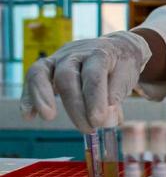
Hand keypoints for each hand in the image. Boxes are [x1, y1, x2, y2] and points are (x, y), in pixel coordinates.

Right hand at [20, 31, 151, 132]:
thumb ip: (116, 95)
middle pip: (67, 76)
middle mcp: (76, 53)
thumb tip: (105, 119)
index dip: (95, 99)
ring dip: (41, 96)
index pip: (94, 76)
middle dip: (75, 106)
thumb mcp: (127, 76)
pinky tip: (28, 116)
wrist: (116, 48)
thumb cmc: (121, 66)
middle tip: (88, 128)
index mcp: (100, 53)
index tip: (99, 121)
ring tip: (48, 116)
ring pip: (41, 72)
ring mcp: (58, 58)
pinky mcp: (47, 66)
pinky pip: (33, 78)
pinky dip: (28, 97)